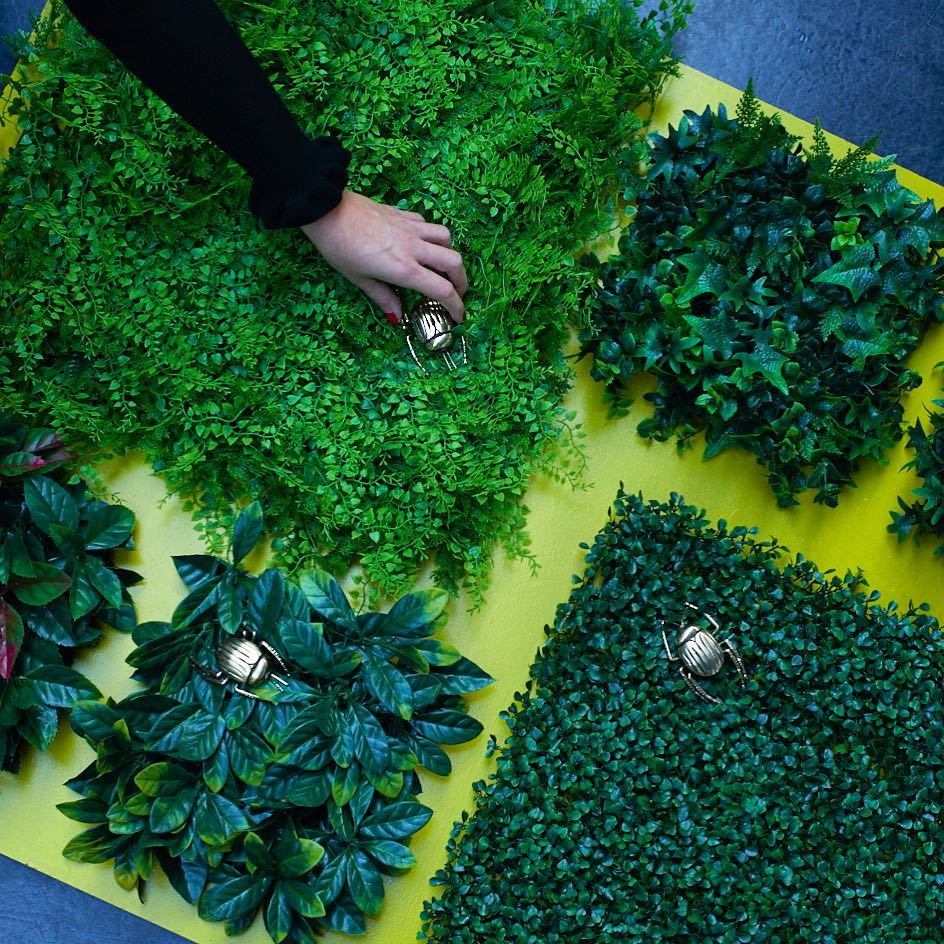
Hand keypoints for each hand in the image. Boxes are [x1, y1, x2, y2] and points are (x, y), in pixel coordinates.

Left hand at [301, 190, 467, 322]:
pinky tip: (421, 243)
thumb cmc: (339, 247)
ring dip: (450, 254)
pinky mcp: (403, 213)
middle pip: (454, 263)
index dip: (456, 307)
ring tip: (441, 265)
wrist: (327, 208)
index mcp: (404, 269)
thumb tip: (398, 317)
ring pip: (446, 239)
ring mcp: (411, 227)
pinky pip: (428, 225)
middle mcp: (414, 248)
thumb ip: (383, 297)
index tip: (459, 317)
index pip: (442, 291)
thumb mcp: (359, 279)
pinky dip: (432, 237)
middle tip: (456, 292)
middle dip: (462, 281)